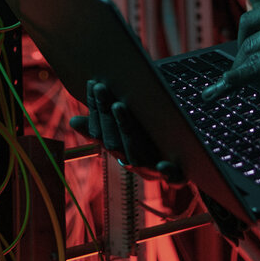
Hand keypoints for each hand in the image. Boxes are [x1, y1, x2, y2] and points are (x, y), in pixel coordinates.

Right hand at [66, 79, 185, 182]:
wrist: (187, 166)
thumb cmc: (153, 142)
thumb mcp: (129, 130)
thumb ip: (107, 124)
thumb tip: (73, 123)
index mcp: (120, 150)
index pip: (100, 131)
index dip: (96, 108)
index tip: (94, 83)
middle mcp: (131, 161)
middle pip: (113, 141)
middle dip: (107, 115)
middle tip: (103, 88)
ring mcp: (152, 170)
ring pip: (134, 155)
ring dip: (125, 130)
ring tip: (120, 106)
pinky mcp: (176, 176)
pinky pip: (171, 177)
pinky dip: (167, 171)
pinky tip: (163, 165)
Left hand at [202, 0, 259, 100]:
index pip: (254, 19)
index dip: (242, 42)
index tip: (238, 58)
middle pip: (250, 37)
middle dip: (240, 61)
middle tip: (238, 80)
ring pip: (253, 52)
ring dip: (240, 72)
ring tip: (231, 87)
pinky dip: (241, 76)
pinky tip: (228, 85)